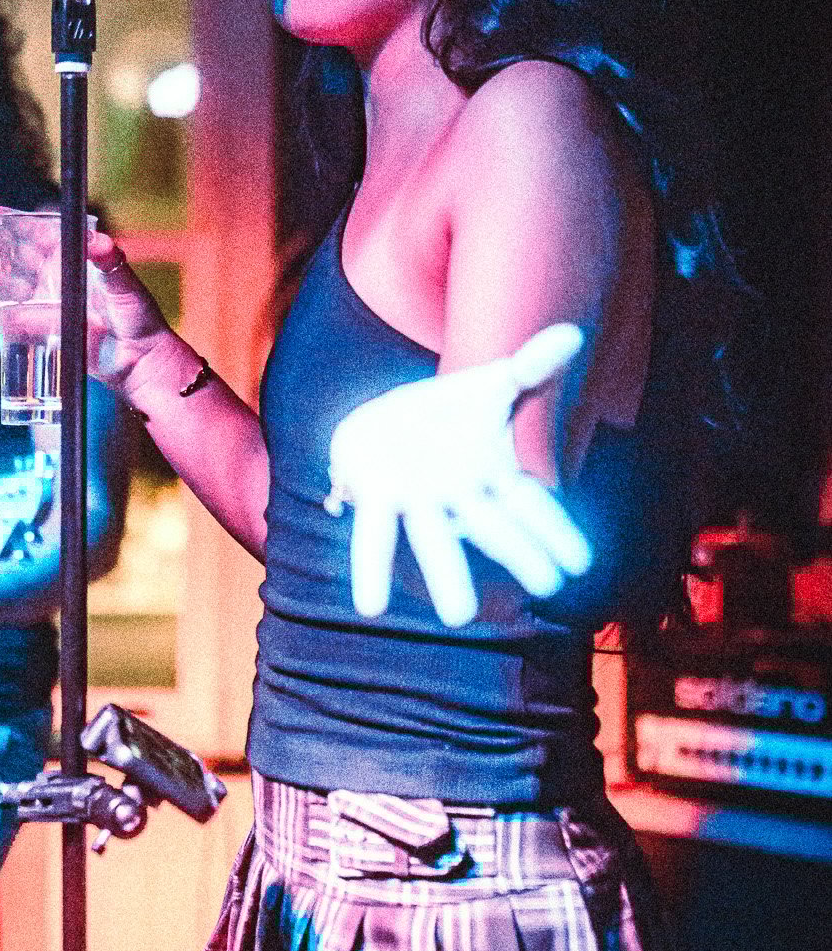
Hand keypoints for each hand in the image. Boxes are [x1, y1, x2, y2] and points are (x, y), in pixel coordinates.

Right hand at [0, 217, 169, 400]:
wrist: (138, 359)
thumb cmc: (138, 317)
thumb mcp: (125, 284)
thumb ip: (111, 261)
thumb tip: (97, 241)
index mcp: (75, 260)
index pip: (41, 234)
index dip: (16, 222)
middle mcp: (58, 280)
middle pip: (19, 259)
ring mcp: (48, 306)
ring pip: (12, 288)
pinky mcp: (44, 332)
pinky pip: (13, 321)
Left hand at [325, 323, 593, 628]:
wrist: (381, 421)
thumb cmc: (447, 414)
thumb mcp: (488, 385)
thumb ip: (530, 367)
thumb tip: (572, 333)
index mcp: (489, 472)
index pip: (530, 503)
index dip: (554, 531)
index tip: (581, 564)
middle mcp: (457, 495)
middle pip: (493, 526)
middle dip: (519, 553)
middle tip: (547, 586)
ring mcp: (418, 501)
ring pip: (436, 540)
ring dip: (447, 575)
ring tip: (458, 617)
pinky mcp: (376, 497)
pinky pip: (375, 536)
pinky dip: (372, 570)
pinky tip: (370, 606)